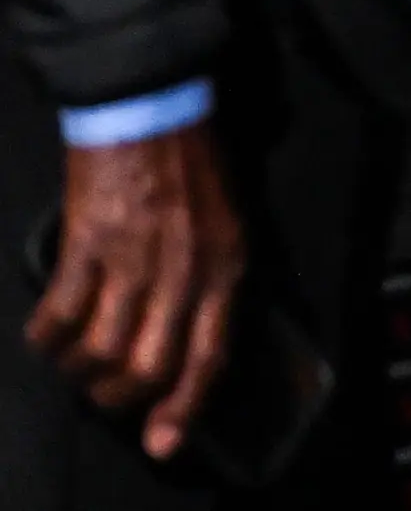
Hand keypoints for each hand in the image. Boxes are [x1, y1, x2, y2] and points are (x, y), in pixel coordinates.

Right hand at [23, 123, 242, 459]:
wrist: (152, 108)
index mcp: (226, 266)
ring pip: (102, 350)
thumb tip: (183, 338)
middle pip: (150, 367)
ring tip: (72, 360)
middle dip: (120, 395)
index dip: (184, 407)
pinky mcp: (88, 244)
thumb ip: (209, 280)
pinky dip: (47, 335)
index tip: (163, 442)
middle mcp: (185, 270)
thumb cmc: (189, 164)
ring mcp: (135, 259)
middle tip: (102, 391)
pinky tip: (45, 333)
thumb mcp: (224, 223)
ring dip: (79, 369)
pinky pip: (61, 314)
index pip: (211, 356)